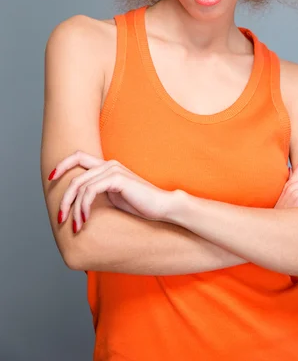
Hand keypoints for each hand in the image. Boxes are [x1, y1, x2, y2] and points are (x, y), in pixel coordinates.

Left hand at [48, 150, 174, 232]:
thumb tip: (78, 203)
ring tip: (75, 226)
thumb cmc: (140, 205)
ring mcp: (113, 170)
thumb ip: (98, 194)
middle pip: (75, 174)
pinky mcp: (117, 179)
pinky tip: (84, 220)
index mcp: (108, 166)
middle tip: (60, 217)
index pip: (79, 156)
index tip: (51, 178)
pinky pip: (90, 191)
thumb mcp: (114, 199)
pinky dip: (83, 207)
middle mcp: (109, 164)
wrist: (162, 207)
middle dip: (64, 197)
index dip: (63, 164)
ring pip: (80, 185)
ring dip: (74, 208)